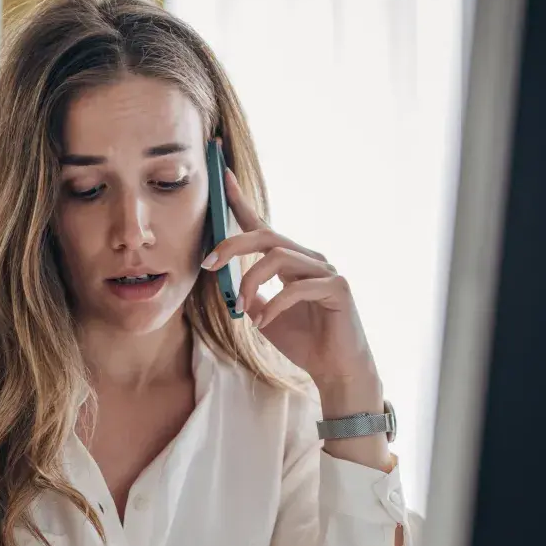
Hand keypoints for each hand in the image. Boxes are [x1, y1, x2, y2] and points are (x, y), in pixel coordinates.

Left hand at [202, 166, 380, 393]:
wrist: (335, 368)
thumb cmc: (305, 342)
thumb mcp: (264, 317)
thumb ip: (249, 297)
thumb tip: (225, 284)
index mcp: (291, 263)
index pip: (263, 228)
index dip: (241, 202)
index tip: (222, 177)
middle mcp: (309, 260)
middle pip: (267, 237)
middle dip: (233, 245)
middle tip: (207, 264)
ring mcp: (326, 271)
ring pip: (278, 258)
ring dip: (252, 282)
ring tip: (241, 310)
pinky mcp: (337, 288)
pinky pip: (297, 287)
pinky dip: (274, 305)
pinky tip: (263, 323)